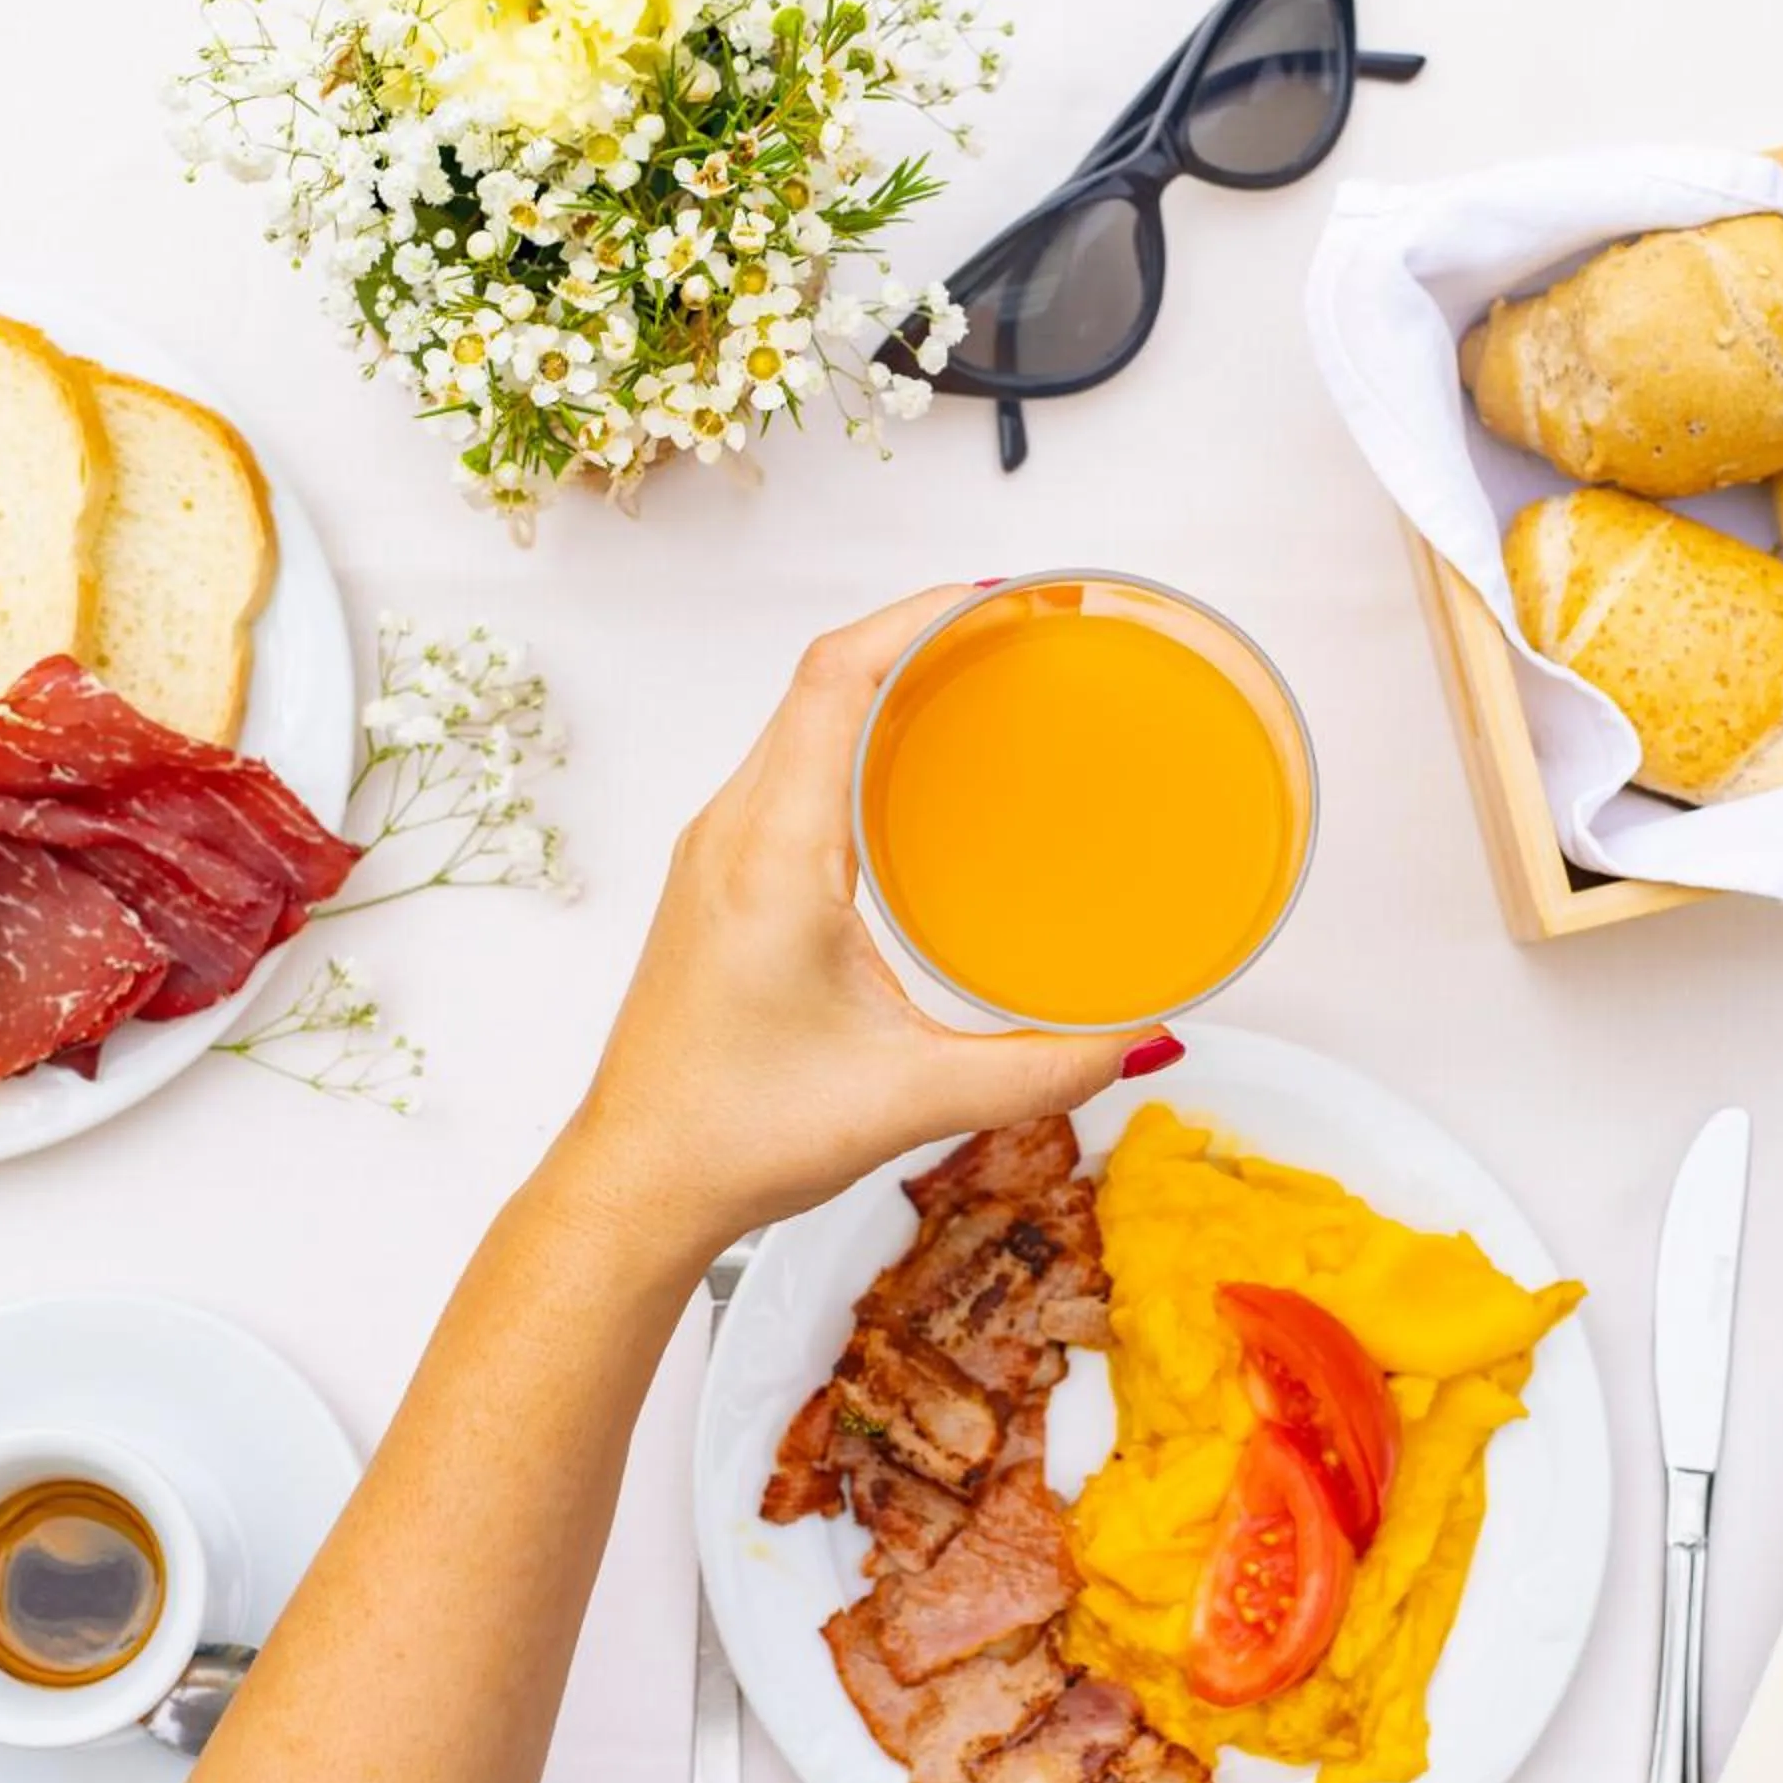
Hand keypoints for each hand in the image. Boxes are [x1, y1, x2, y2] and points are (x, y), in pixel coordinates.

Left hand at [551, 586, 1173, 1256]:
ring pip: (798, 723)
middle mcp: (733, 833)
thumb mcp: (913, 1099)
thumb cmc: (740, 1133)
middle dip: (919, 636)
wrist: (638, 1183)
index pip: (834, 680)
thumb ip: (1041, 1069)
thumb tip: (1143, 1040)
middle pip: (820, 681)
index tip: (1000, 599)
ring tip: (978, 679)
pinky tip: (912, 772)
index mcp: (774, 853)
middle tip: (1019, 631)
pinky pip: (788, 770)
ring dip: (882, 685)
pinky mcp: (719, 882)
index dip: (915, 617)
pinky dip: (852, 739)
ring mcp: (718, 854)